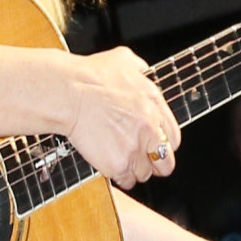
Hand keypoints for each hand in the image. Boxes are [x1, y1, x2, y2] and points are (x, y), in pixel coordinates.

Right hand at [61, 47, 179, 185]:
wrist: (67, 92)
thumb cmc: (89, 75)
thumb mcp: (123, 60)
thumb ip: (139, 68)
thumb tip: (143, 70)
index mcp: (154, 105)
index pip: (173, 138)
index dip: (163, 145)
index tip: (154, 147)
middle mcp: (150, 128)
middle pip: (165, 162)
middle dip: (155, 164)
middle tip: (143, 162)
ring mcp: (135, 148)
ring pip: (145, 173)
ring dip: (134, 170)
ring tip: (120, 160)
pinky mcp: (118, 163)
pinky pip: (126, 180)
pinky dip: (120, 177)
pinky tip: (111, 167)